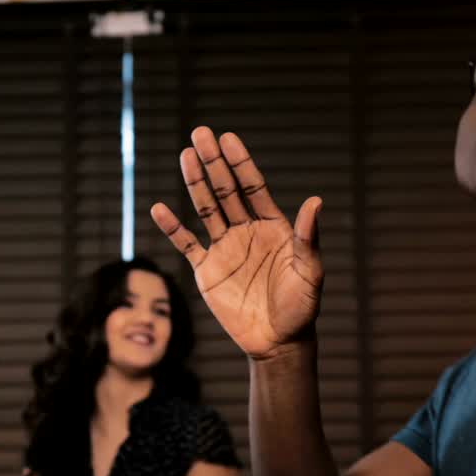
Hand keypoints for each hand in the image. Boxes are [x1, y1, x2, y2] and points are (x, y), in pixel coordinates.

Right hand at [150, 127, 323, 359]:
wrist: (278, 342)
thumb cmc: (301, 308)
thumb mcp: (310, 273)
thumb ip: (309, 238)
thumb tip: (316, 201)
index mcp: (273, 227)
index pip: (254, 187)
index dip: (241, 163)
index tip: (229, 138)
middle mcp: (246, 231)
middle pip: (226, 190)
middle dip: (214, 162)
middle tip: (201, 133)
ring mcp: (225, 248)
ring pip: (206, 209)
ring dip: (195, 183)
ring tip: (184, 155)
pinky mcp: (207, 270)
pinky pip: (186, 244)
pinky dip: (172, 228)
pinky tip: (159, 208)